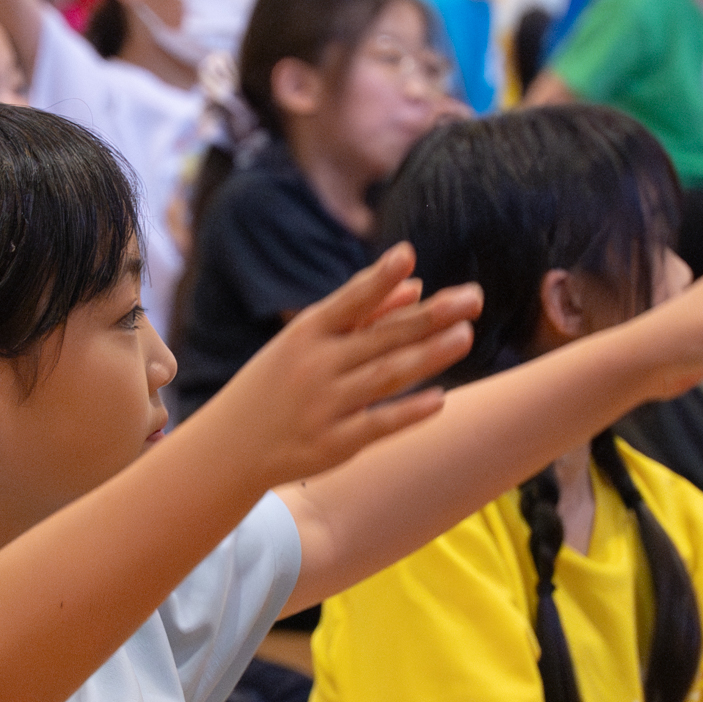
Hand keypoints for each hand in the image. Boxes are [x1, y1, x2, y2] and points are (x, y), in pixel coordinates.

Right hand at [199, 243, 478, 490]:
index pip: (349, 300)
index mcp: (306, 333)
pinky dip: (407, 412)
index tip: (407, 254)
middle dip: (429, 317)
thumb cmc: (275, 385)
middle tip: (473, 298)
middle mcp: (315, 366)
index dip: (378, 278)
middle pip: (381, 337)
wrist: (229, 448)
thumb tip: (417, 285)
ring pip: (385, 376)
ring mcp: (324, 406)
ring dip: (428, 356)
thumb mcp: (305, 343)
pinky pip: (377, 425)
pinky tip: (440, 399)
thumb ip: (363, 314)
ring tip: (465, 335)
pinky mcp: (332, 445)